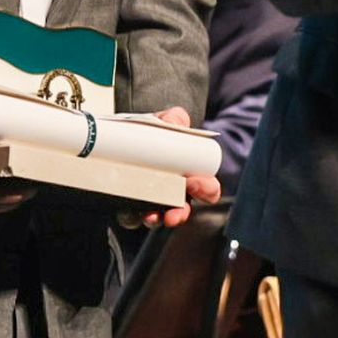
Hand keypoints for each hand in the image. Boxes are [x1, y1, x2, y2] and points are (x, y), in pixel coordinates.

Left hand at [133, 107, 222, 228]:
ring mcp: (152, 201)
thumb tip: (174, 122)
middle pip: (183, 211)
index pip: (208, 190)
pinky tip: (129, 210)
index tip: (195, 182)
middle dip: (180, 214)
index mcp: (191, 176)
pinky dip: (131, 216)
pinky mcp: (129, 205)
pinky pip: (131, 217)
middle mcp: (174, 193)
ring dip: (156, 219)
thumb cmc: (156, 132)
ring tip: (152, 216)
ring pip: (158, 218)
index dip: (206, 189)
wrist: (130, 134)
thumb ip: (175, 118)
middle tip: (175, 210)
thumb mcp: (168, 121)